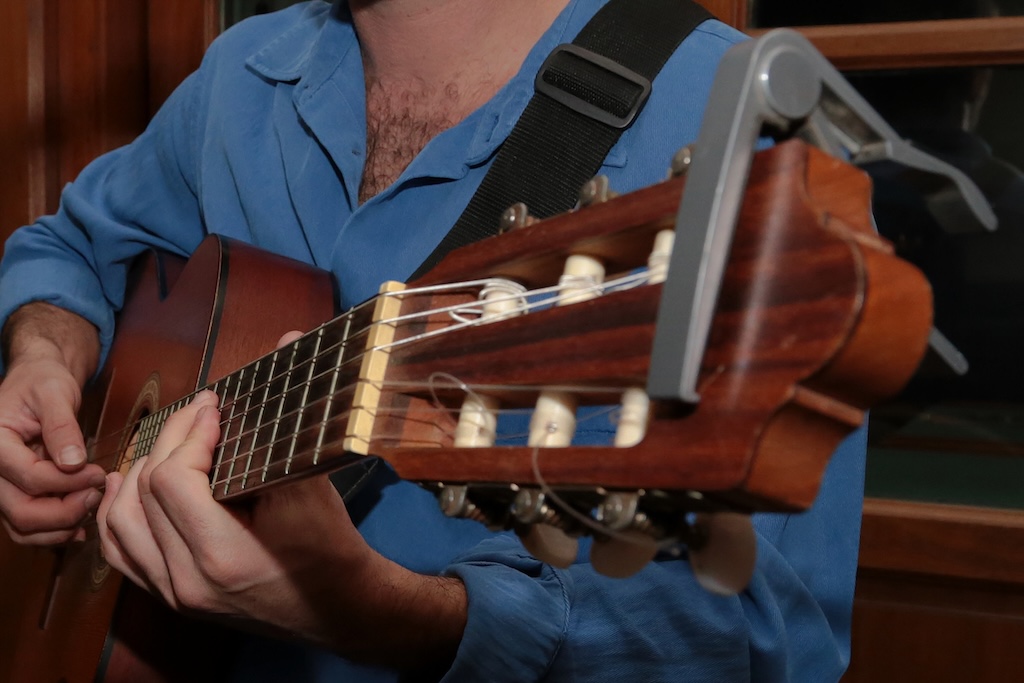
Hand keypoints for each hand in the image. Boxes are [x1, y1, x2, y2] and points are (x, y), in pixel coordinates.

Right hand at [0, 349, 105, 544]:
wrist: (37, 382)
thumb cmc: (43, 382)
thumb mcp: (55, 393)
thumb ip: (62, 426)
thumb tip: (74, 463)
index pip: (30, 477)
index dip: (69, 482)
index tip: (100, 473)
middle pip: (22, 512)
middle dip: (66, 511)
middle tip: (98, 495)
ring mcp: (2, 486)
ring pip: (23, 527)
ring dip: (61, 527)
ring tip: (92, 505)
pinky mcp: (15, 494)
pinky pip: (29, 526)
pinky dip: (55, 530)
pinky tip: (82, 522)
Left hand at [98, 334, 468, 670]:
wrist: (340, 607)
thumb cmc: (332, 548)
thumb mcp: (312, 486)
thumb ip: (286, 417)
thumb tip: (289, 339)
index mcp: (224, 556)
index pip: (172, 482)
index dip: (189, 434)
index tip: (216, 409)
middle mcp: (188, 581)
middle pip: (142, 496)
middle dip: (168, 441)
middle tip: (199, 412)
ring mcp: (175, 594)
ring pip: (119, 526)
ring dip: (136, 475)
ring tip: (167, 443)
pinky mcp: (172, 597)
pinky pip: (122, 554)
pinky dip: (119, 514)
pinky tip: (128, 486)